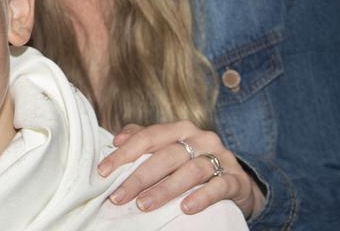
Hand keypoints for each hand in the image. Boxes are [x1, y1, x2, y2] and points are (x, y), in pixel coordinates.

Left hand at [97, 121, 264, 218]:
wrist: (236, 182)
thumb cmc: (193, 163)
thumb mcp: (170, 149)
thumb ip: (145, 140)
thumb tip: (117, 138)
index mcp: (181, 129)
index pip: (147, 136)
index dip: (124, 153)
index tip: (102, 171)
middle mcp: (201, 139)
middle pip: (166, 155)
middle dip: (139, 177)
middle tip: (118, 197)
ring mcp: (220, 157)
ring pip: (190, 171)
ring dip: (165, 189)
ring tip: (144, 205)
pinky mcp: (236, 179)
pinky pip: (219, 186)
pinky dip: (202, 197)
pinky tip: (185, 209)